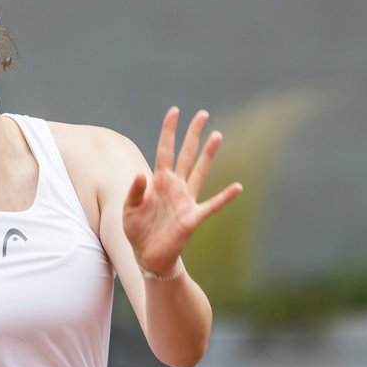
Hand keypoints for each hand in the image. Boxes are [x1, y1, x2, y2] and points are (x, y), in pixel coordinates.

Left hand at [123, 107, 242, 275]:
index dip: (169, 131)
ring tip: (217, 135)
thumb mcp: (129, 210)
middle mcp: (175, 186)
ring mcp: (186, 200)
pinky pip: (212, 205)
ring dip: (208, 154)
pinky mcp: (192, 217)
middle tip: (202, 114)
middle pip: (186, 155)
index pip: (164, 150)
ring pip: (200, 172)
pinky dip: (224, 197)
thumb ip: (135, 192)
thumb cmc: (137, 230)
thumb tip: (142, 174)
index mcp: (158, 181)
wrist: (147, 255)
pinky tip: (237, 187)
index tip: (174, 111)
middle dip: (193, 134)